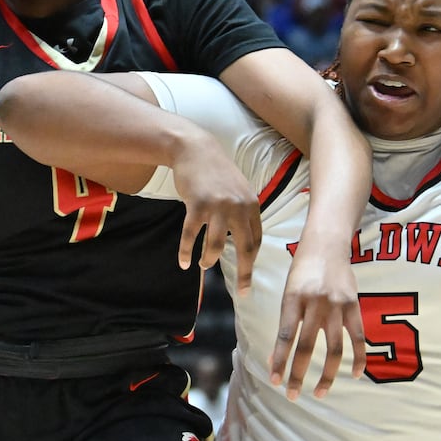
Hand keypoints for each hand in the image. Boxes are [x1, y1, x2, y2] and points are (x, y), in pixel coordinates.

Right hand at [168, 139, 262, 291]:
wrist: (195, 149)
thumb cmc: (216, 172)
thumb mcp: (238, 189)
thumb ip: (244, 211)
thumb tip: (244, 240)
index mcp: (252, 204)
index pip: (256, 240)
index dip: (252, 261)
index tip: (248, 279)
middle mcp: (238, 206)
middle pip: (244, 248)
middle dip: (244, 273)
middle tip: (241, 291)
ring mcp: (217, 205)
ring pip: (216, 244)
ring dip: (209, 259)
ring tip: (204, 265)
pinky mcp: (197, 204)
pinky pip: (191, 234)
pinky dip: (186, 251)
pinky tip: (183, 262)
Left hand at [269, 233, 365, 398]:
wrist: (327, 244)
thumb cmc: (302, 270)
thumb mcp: (288, 291)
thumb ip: (287, 321)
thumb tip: (278, 356)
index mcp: (293, 298)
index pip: (285, 336)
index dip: (279, 360)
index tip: (274, 380)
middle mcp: (315, 303)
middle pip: (308, 346)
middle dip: (298, 374)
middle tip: (292, 395)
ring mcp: (337, 305)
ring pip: (334, 348)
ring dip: (326, 374)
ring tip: (319, 392)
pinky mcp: (355, 305)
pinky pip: (358, 337)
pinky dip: (358, 357)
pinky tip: (354, 375)